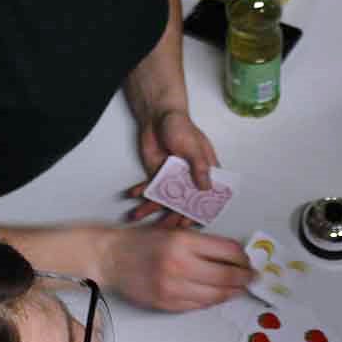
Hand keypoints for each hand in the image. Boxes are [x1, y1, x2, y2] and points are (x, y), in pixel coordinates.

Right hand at [99, 225, 253, 310]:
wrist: (111, 257)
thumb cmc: (141, 241)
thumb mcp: (174, 232)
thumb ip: (203, 244)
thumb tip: (234, 256)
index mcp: (183, 242)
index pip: (228, 252)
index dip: (244, 259)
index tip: (250, 262)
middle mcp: (179, 265)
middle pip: (226, 277)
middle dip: (244, 278)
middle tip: (251, 278)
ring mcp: (172, 288)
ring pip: (215, 295)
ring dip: (232, 293)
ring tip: (239, 289)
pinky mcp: (166, 303)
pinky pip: (198, 306)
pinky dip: (212, 301)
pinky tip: (217, 296)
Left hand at [126, 110, 218, 226]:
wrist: (158, 116)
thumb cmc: (181, 126)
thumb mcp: (194, 146)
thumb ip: (199, 167)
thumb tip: (207, 187)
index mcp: (204, 170)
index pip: (207, 195)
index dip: (202, 210)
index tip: (192, 222)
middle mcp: (189, 177)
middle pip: (185, 201)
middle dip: (175, 215)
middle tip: (167, 225)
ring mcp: (173, 177)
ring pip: (166, 198)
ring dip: (153, 208)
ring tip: (141, 215)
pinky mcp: (157, 174)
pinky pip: (150, 187)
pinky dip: (142, 191)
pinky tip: (134, 195)